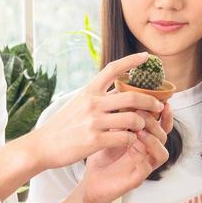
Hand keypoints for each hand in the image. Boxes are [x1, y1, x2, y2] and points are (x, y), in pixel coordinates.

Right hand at [31, 52, 165, 168]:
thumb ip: (95, 97)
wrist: (42, 146)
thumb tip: (113, 90)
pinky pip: (124, 138)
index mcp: (89, 91)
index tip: (146, 57)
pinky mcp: (95, 140)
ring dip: (142, 123)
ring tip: (142, 127)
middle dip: (151, 100)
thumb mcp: (76, 104)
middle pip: (131, 95)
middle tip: (159, 105)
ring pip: (132, 118)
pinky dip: (131, 140)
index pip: (113, 69)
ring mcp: (94, 122)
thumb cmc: (60, 126)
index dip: (131, 61)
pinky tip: (129, 141)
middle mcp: (92, 103)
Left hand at [79, 103, 170, 202]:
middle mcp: (148, 152)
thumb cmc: (100, 155)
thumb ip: (119, 115)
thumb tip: (120, 89)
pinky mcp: (137, 178)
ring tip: (140, 129)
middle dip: (156, 122)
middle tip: (142, 113)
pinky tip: (133, 146)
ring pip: (162, 152)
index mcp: (144, 140)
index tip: (163, 100)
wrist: (90, 180)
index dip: (165, 114)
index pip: (161, 125)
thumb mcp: (110, 130)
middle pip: (164, 135)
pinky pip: (148, 167)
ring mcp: (145, 166)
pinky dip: (143, 155)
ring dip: (153, 139)